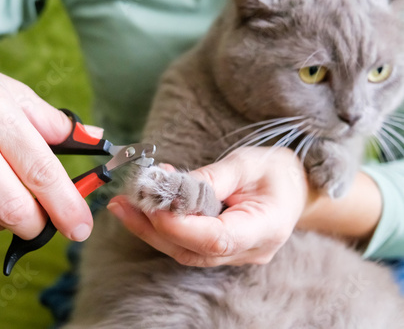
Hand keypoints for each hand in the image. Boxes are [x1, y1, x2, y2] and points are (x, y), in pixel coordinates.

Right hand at [0, 35, 94, 240]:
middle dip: (39, 223)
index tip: (81, 227)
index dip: (67, 208)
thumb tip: (93, 139)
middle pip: (15, 210)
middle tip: (46, 213)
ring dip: (8, 219)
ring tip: (8, 190)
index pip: (42, 174)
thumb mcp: (12, 92)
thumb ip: (54, 122)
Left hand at [107, 147, 309, 266]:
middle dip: (153, 228)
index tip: (151, 205)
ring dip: (152, 228)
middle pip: (193, 250)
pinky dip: (165, 225)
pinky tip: (147, 205)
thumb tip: (173, 188)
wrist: (295, 187)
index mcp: (266, 228)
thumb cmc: (277, 172)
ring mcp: (235, 254)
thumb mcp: (248, 163)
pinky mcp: (220, 249)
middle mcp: (249, 250)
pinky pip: (188, 243)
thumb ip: (213, 177)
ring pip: (185, 251)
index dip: (180, 225)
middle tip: (123, 205)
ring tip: (126, 204)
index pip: (217, 239)